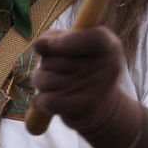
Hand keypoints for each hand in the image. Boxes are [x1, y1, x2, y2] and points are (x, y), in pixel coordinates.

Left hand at [32, 26, 142, 147]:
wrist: (104, 106)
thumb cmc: (84, 68)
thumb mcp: (77, 45)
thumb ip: (57, 37)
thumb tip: (39, 44)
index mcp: (109, 46)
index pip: (91, 38)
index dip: (66, 41)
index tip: (50, 45)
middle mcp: (107, 67)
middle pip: (55, 59)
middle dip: (46, 62)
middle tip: (56, 68)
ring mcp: (95, 89)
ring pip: (46, 79)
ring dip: (40, 80)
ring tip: (52, 83)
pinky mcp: (82, 109)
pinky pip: (47, 100)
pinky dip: (40, 100)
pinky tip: (46, 98)